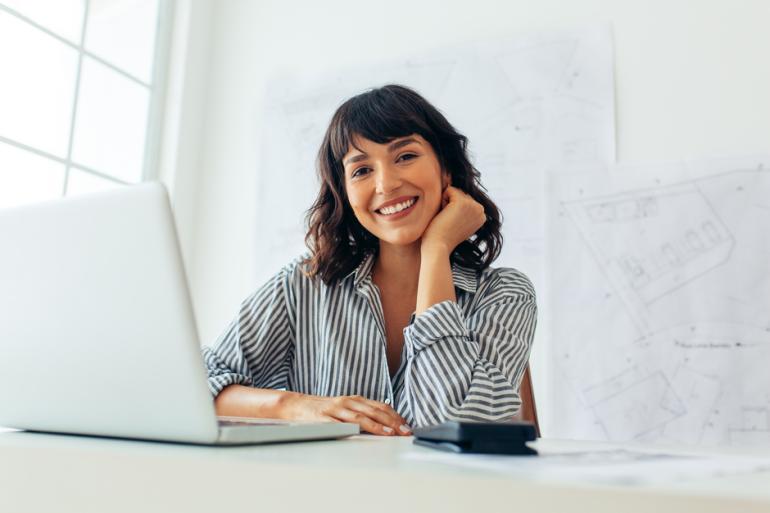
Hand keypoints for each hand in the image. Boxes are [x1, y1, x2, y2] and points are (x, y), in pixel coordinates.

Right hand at [284, 393, 411, 435]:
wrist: (295, 405)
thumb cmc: (323, 410)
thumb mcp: (345, 409)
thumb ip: (362, 414)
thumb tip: (385, 424)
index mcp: (355, 400)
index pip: (380, 407)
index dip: (395, 416)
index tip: (407, 426)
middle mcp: (347, 402)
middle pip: (374, 411)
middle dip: (392, 422)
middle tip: (405, 431)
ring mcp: (335, 410)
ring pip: (360, 417)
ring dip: (377, 426)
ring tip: (390, 433)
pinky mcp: (323, 419)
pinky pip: (339, 424)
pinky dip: (351, 429)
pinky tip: (361, 434)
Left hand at [421, 185, 485, 253]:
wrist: (438, 246)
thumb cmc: (443, 235)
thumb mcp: (458, 221)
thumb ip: (463, 209)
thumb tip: (454, 186)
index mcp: (482, 216)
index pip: (466, 199)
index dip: (455, 209)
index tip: (454, 224)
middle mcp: (481, 210)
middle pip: (461, 193)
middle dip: (450, 204)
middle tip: (448, 222)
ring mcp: (473, 205)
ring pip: (455, 191)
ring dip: (446, 202)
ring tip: (446, 218)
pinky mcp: (462, 202)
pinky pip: (449, 190)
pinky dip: (442, 200)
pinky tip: (443, 214)